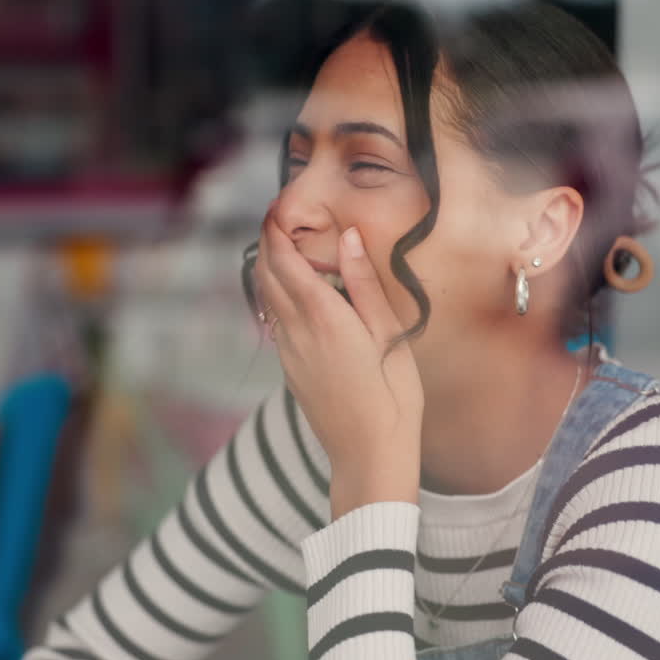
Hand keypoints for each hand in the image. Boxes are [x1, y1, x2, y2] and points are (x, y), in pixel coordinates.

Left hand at [255, 217, 423, 519]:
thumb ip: (364, 284)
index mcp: (323, 317)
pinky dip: (279, 295)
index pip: (284, 259)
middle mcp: (296, 331)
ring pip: (266, 298)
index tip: (280, 206)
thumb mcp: (390, 335)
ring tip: (289, 247)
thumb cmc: (393, 397)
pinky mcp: (290, 369)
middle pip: (265, 274)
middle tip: (280, 218)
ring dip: (271, 268)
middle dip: (267, 242)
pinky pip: (276, 321)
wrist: (369, 454)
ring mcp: (288, 352)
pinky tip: (302, 294)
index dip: (276, 229)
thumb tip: (348, 237)